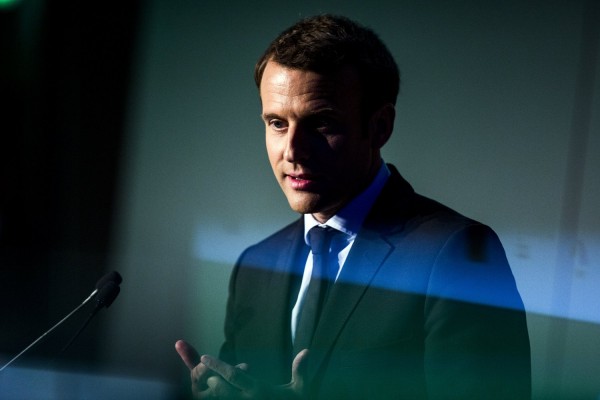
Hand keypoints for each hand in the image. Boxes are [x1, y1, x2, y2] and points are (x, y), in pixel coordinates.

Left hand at [175, 340, 308, 398]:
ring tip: (211, 385)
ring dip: (213, 393)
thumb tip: (307, 351)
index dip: (217, 365)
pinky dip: (220, 398)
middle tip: (207, 373)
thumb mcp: (301, 390)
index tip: (204, 357)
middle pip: (220, 390)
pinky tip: (221, 394)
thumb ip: (300, 370)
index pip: (234, 375)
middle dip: (211, 380)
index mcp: (258, 390)